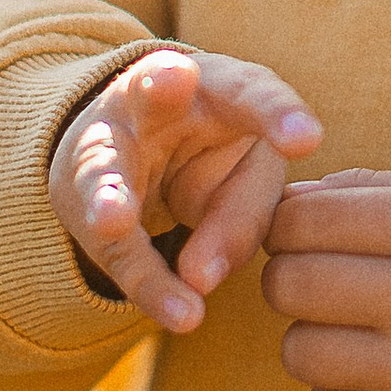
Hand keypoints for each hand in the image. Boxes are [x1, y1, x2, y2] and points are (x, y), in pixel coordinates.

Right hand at [51, 47, 321, 337]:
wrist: (135, 149)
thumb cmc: (216, 157)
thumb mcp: (245, 180)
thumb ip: (240, 220)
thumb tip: (200, 281)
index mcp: (216, 84)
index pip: (250, 89)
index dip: (277, 112)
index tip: (307, 141)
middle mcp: (152, 99)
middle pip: (153, 85)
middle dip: (161, 82)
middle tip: (172, 78)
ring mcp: (106, 144)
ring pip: (103, 165)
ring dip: (109, 194)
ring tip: (112, 223)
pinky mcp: (83, 197)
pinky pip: (113, 243)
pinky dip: (143, 279)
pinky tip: (176, 312)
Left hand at [261, 173, 390, 390]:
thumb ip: (371, 190)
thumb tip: (286, 202)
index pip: (300, 219)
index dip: (285, 226)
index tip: (301, 237)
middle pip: (287, 285)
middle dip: (289, 280)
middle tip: (321, 285)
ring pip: (298, 352)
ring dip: (312, 340)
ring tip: (352, 333)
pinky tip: (372, 377)